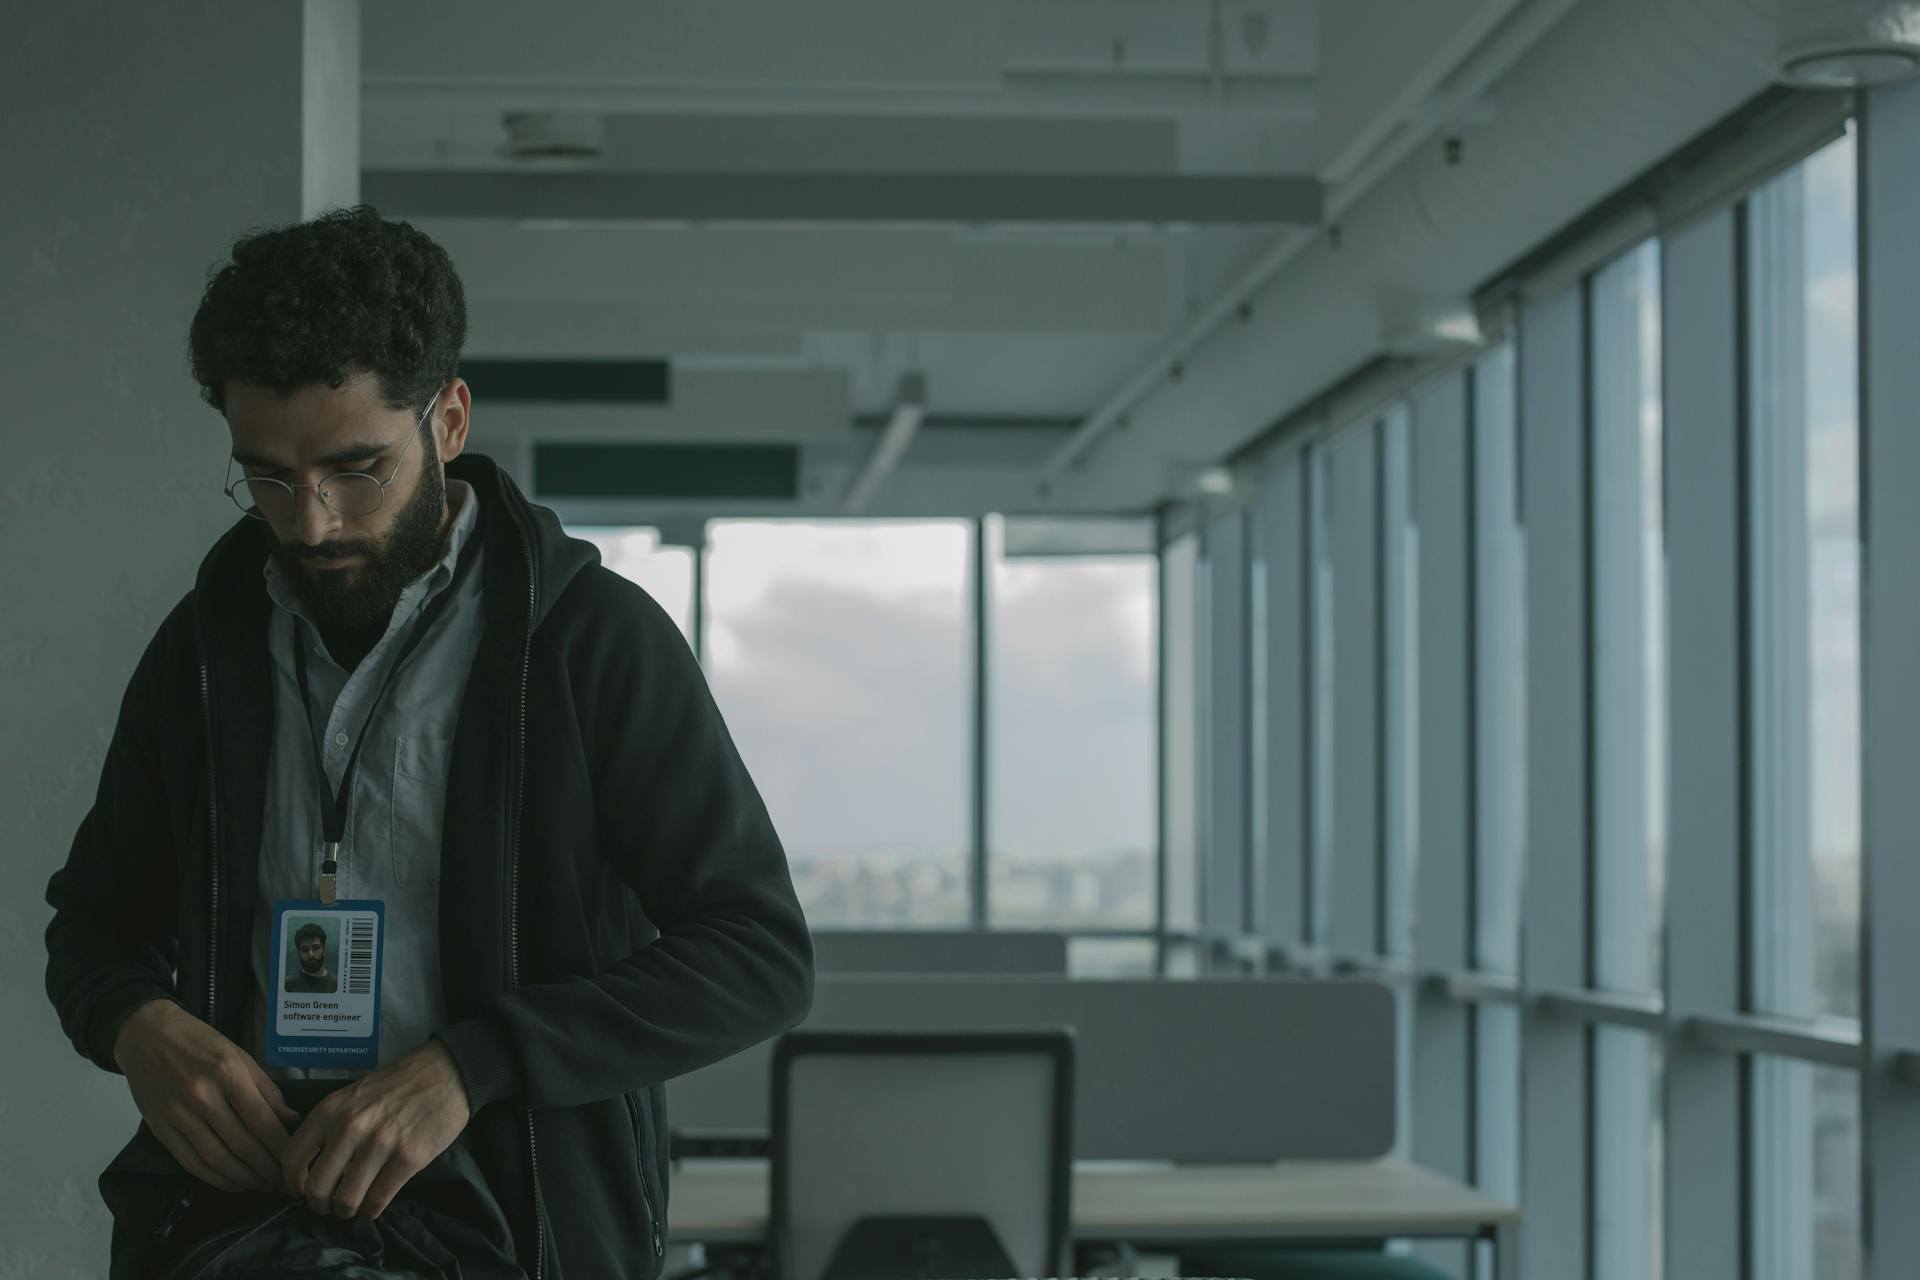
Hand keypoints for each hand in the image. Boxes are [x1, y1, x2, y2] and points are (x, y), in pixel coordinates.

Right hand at [113, 997, 301, 1193]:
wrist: (146, 1034)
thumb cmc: (199, 1041)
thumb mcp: (239, 1055)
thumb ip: (265, 1089)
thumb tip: (291, 1119)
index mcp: (227, 1073)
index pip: (261, 1120)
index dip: (280, 1147)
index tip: (294, 1161)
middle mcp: (202, 1096)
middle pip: (240, 1144)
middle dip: (266, 1169)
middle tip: (282, 1183)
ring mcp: (177, 1114)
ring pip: (215, 1158)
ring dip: (243, 1178)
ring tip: (261, 1185)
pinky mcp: (159, 1128)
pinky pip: (189, 1161)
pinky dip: (213, 1178)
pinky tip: (231, 1183)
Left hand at [283, 1040, 470, 1219]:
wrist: (445, 1072)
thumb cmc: (397, 1084)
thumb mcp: (353, 1095)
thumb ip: (331, 1124)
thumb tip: (313, 1165)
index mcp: (331, 1110)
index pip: (293, 1159)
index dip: (292, 1184)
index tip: (301, 1191)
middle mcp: (351, 1128)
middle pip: (316, 1188)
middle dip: (319, 1205)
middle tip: (328, 1205)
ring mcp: (380, 1144)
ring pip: (346, 1200)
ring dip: (346, 1211)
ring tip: (352, 1207)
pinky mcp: (408, 1158)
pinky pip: (378, 1200)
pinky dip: (372, 1211)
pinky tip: (374, 1205)